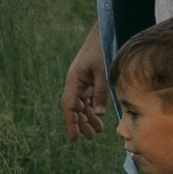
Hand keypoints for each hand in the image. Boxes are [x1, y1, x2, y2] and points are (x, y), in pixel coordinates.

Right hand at [61, 22, 109, 140]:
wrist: (102, 35)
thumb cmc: (101, 51)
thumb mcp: (103, 72)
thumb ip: (101, 92)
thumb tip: (99, 113)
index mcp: (74, 80)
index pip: (69, 106)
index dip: (71, 122)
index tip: (74, 138)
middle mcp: (75, 83)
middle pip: (75, 108)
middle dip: (81, 123)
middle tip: (90, 137)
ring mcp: (81, 82)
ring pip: (82, 105)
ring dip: (88, 118)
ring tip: (97, 131)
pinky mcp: (89, 81)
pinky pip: (88, 99)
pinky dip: (93, 109)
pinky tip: (99, 118)